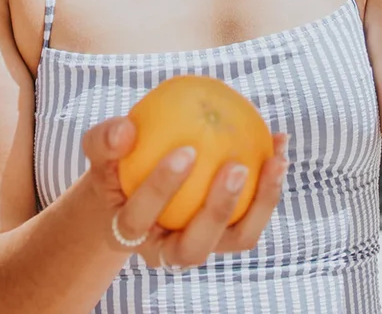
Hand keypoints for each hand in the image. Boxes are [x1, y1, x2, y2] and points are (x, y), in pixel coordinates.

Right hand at [79, 117, 290, 268]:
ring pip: (237, 239)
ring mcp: (204, 245)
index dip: (161, 189)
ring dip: (261, 203)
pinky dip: (271, 181)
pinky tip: (279, 143)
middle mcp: (168, 251)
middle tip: (236, 166)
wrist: (135, 189)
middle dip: (217, 210)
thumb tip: (125, 130)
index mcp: (130, 233)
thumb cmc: (118, 166)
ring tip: (275, 160)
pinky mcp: (230, 235)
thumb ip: (105, 141)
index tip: (185, 150)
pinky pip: (256, 214)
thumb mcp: (102, 151)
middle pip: (193, 247)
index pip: (139, 218)